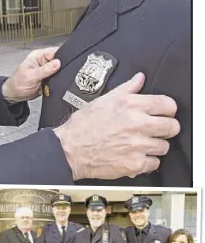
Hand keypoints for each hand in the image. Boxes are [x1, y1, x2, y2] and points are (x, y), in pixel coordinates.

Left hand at [2, 48, 59, 101]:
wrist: (15, 95)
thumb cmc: (17, 84)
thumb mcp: (30, 76)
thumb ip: (45, 70)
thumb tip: (57, 63)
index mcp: (38, 56)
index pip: (53, 51)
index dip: (60, 56)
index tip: (63, 64)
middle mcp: (43, 62)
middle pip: (58, 61)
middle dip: (60, 68)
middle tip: (57, 75)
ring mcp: (46, 71)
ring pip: (59, 71)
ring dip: (58, 76)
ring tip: (51, 81)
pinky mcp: (48, 79)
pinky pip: (57, 79)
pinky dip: (57, 83)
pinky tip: (53, 85)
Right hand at [54, 73, 178, 179]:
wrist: (69, 149)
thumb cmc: (83, 126)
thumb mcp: (104, 100)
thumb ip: (126, 88)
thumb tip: (139, 78)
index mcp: (130, 105)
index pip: (167, 105)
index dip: (168, 109)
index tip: (165, 113)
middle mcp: (136, 124)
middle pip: (172, 127)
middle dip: (166, 128)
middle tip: (156, 130)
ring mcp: (137, 145)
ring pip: (164, 146)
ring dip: (155, 146)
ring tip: (140, 143)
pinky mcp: (135, 164)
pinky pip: (154, 163)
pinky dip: (146, 162)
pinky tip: (135, 155)